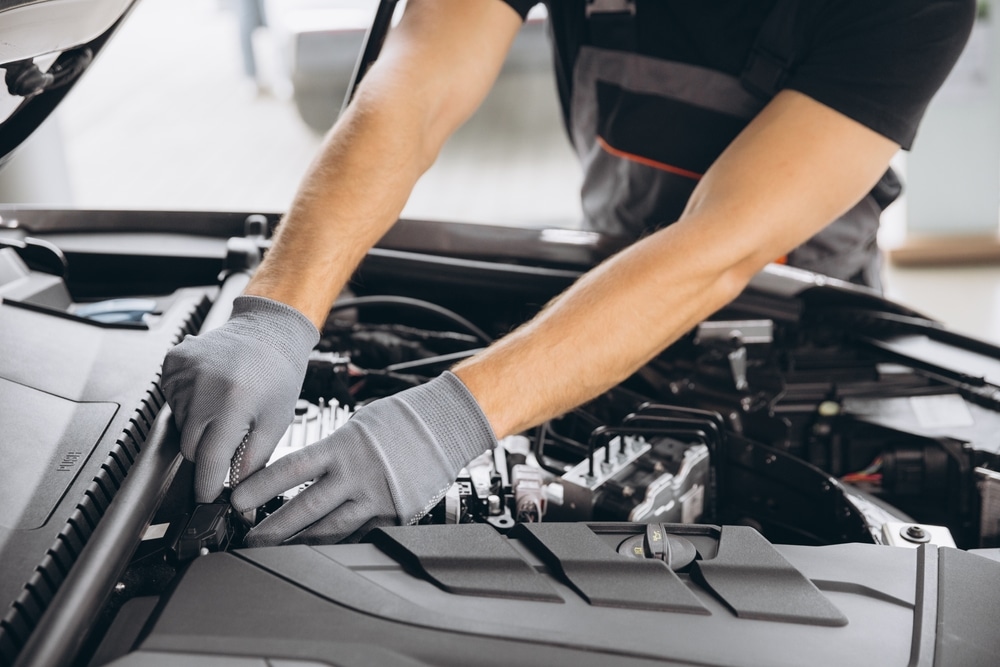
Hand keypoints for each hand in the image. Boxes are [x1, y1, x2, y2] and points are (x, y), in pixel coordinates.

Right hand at [161, 295, 318, 502]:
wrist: (267, 331)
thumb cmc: (277, 375)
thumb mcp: (276, 422)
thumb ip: (254, 461)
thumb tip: (240, 494)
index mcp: (232, 404)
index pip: (209, 461)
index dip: (209, 485)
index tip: (210, 496)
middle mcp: (203, 388)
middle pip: (189, 447)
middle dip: (208, 452)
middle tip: (229, 437)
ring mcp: (183, 374)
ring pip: (180, 425)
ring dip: (199, 426)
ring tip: (225, 405)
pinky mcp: (172, 364)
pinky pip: (172, 401)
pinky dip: (189, 404)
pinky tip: (211, 391)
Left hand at [230, 371, 495, 545]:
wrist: (446, 426)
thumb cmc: (400, 419)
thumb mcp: (357, 425)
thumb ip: (329, 450)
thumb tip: (297, 472)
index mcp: (342, 447)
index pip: (290, 470)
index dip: (259, 487)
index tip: (235, 499)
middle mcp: (356, 475)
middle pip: (304, 509)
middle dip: (272, 528)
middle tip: (247, 541)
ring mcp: (375, 498)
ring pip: (329, 530)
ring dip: (299, 543)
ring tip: (276, 552)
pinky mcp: (392, 514)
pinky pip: (357, 534)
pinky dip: (334, 543)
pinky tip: (316, 552)